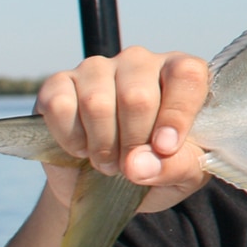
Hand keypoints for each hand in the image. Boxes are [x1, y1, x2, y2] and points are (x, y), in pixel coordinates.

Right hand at [34, 46, 210, 212]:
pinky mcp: (59, 82)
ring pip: (96, 103)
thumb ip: (175, 166)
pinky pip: (60, 105)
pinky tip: (82, 147)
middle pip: (138, 97)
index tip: (165, 148)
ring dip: (102, 146)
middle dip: (135, 143)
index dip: (176, 115)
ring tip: (110, 161)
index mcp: (181, 73)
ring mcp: (97, 67)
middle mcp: (140, 61)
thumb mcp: (186, 173)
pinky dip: (70, 138)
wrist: (113, 185)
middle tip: (132, 164)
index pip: (187, 74)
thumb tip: (137, 164)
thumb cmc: (162, 165)